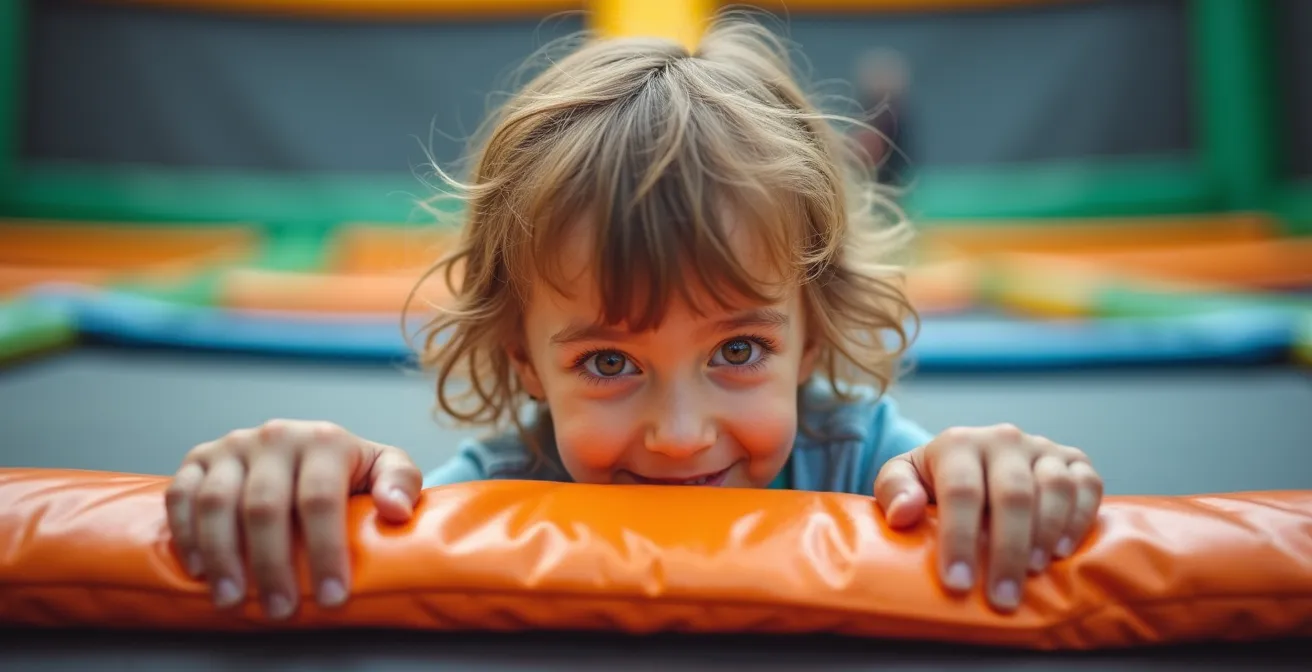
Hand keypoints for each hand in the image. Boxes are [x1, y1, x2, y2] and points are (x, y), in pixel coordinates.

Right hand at [165, 420, 422, 618]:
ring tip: (234, 598)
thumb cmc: (348, 468)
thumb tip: (396, 510)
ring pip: (216, 503)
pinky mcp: (199, 459)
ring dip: (222, 556)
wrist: (306, 445)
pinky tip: (199, 569)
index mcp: (323, 440)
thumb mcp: (385, 466)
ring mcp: (232, 447)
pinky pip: (180, 495)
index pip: (320, 498)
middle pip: (265, 506)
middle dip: (272, 564)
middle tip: (281, 609)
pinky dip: (184, 533)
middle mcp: (274, 437)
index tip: (332, 596)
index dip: (325, 550)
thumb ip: (400, 481)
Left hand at [873, 424, 1102, 611]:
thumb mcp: (901, 477)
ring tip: (1033, 572)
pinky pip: (1088, 484)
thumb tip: (902, 513)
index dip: (959, 538)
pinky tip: (1064, 550)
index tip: (957, 583)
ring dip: (1047, 532)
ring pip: (1055, 486)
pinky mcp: (1073, 459)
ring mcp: (1041, 448)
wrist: (971, 456)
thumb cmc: (933, 479)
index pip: (961, 491)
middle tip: (1001, 597)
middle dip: (1007, 550)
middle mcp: (1003, 440)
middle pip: (1012, 494)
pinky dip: (1080, 516)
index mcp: (958, 443)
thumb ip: (894, 490)